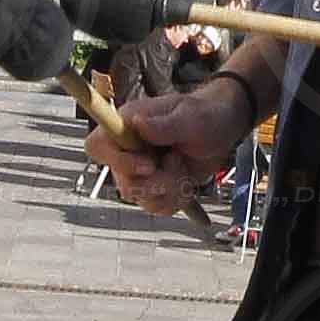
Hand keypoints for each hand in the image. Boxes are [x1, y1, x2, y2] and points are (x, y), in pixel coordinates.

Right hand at [87, 82, 248, 215]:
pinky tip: (186, 180)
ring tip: (184, 166)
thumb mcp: (190, 118)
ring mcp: (139, 171)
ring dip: (170, 189)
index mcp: (127, 125)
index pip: (97, 146)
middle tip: (177, 161)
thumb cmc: (204, 115)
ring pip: (141, 198)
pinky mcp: (154, 187)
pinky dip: (176, 199)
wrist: (222, 129)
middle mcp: (128, 150)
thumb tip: (138, 123)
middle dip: (157, 181)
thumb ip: (165, 124)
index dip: (116, 162)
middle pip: (123, 182)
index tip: (149, 165)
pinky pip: (157, 206)